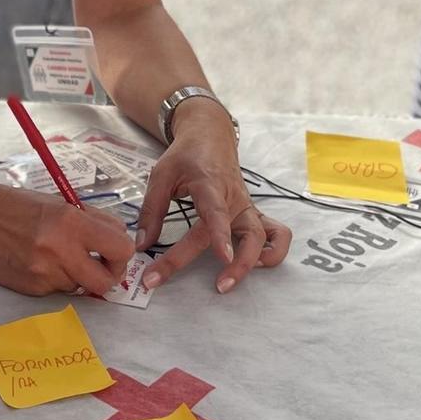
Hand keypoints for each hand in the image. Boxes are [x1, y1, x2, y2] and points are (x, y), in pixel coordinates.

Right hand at [0, 182, 133, 297]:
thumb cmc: (20, 205)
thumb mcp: (61, 204)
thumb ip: (93, 221)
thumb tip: (121, 239)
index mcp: (71, 222)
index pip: (121, 249)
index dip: (121, 254)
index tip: (112, 251)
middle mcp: (60, 251)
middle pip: (106, 281)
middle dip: (107, 275)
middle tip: (98, 264)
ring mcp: (44, 273)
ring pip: (81, 287)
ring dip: (78, 275)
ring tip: (59, 257)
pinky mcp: (32, 289)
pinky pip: (58, 290)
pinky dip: (56, 279)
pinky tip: (40, 263)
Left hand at [131, 108, 290, 294]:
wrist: (211, 136)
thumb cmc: (185, 157)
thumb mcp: (161, 175)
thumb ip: (152, 210)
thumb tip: (142, 246)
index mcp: (210, 184)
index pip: (216, 212)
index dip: (221, 235)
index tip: (224, 258)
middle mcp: (234, 199)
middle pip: (232, 234)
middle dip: (216, 263)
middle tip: (186, 282)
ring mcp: (247, 207)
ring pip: (263, 238)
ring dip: (250, 263)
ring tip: (225, 283)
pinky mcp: (254, 214)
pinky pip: (277, 234)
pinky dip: (273, 252)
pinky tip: (255, 264)